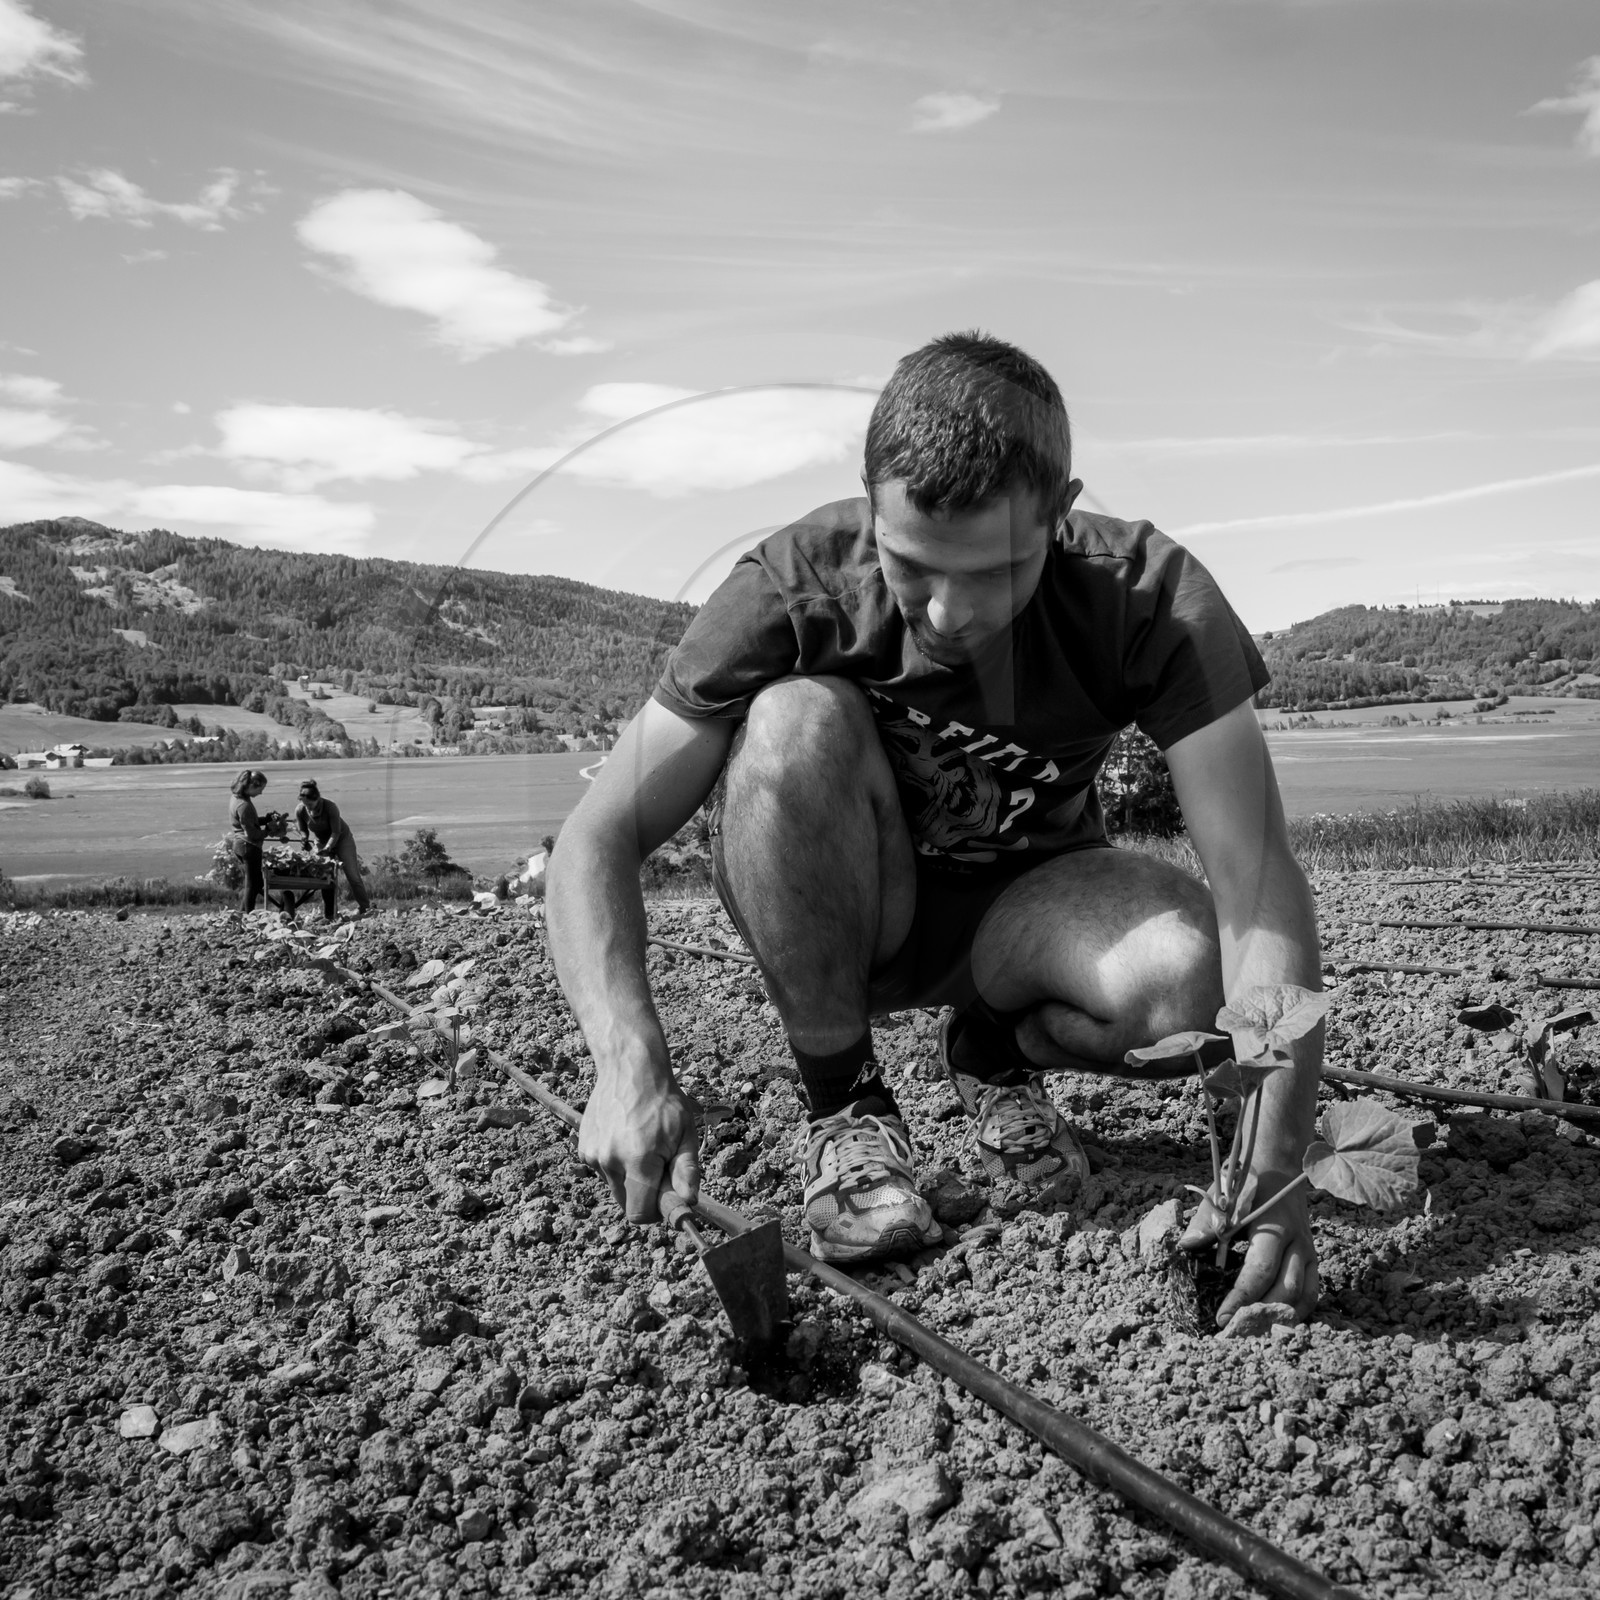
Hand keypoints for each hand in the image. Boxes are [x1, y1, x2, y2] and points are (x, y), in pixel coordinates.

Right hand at [578, 1065, 700, 1224]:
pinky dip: (616, 1164)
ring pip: (616, 1188)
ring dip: (630, 1178)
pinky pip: (604, 1171)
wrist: (629, 1068)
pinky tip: (625, 1138)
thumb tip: (688, 1204)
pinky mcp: (583, 1149)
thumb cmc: (663, 1100)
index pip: (641, 1214)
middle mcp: (610, 1161)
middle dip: (645, 1194)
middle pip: (627, 1204)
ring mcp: (593, 1155)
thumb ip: (686, 1172)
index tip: (669, 1193)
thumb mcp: (685, 1133)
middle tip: (659, 1164)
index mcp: (638, 1160)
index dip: (658, 1210)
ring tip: (641, 1144)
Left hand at [1179, 1168, 1318, 1326]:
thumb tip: (1186, 1246)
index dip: (1241, 1298)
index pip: (1260, 1270)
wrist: (1282, 1168)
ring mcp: (1310, 1252)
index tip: (1221, 1318)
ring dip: (1279, 1318)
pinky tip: (1275, 1322)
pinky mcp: (1314, 1259)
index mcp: (1274, 1225)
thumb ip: (1206, 1220)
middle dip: (1259, 1314)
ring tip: (1252, 1333)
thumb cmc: (1246, 1183)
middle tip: (1234, 1331)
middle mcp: (1297, 1242)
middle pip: (1286, 1290)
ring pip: (1304, 1297)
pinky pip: (1312, 1293)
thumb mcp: (1223, 1195)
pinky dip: (1296, 1312)